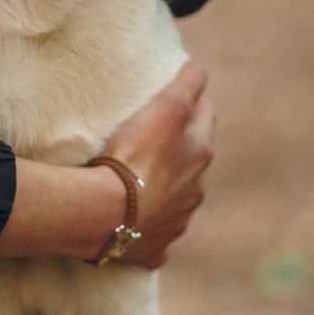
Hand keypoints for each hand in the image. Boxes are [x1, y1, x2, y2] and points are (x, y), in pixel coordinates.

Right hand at [99, 61, 214, 267]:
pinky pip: (154, 233)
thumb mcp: (165, 109)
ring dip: (163, 186)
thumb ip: (186, 85)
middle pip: (192, 159)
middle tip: (150, 134)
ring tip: (135, 176)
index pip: (204, 115)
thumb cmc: (135, 155)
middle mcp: (196, 189)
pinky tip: (128, 218)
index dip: (191, 101)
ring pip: (177, 198)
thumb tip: (199, 68)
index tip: (173, 94)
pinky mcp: (154, 246)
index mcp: (199, 153)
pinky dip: (146, 225)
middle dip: (178, 146)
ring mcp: (177, 220)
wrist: (108, 212)